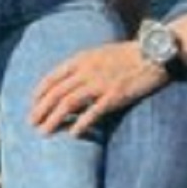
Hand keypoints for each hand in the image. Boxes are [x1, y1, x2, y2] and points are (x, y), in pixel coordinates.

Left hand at [30, 42, 166, 136]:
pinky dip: (81, 124)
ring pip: (68, 103)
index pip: (52, 77)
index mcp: (82, 59)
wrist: (154, 53)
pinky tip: (73, 134)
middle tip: (32, 123)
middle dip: (41, 109)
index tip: (32, 104)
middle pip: (56, 92)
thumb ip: (84, 65)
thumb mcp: (100, 53)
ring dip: (54, 119)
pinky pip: (93, 112)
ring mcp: (100, 83)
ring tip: (44, 131)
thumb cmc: (128, 54)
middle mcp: (87, 70)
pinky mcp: (115, 95)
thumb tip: (69, 81)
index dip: (39, 92)